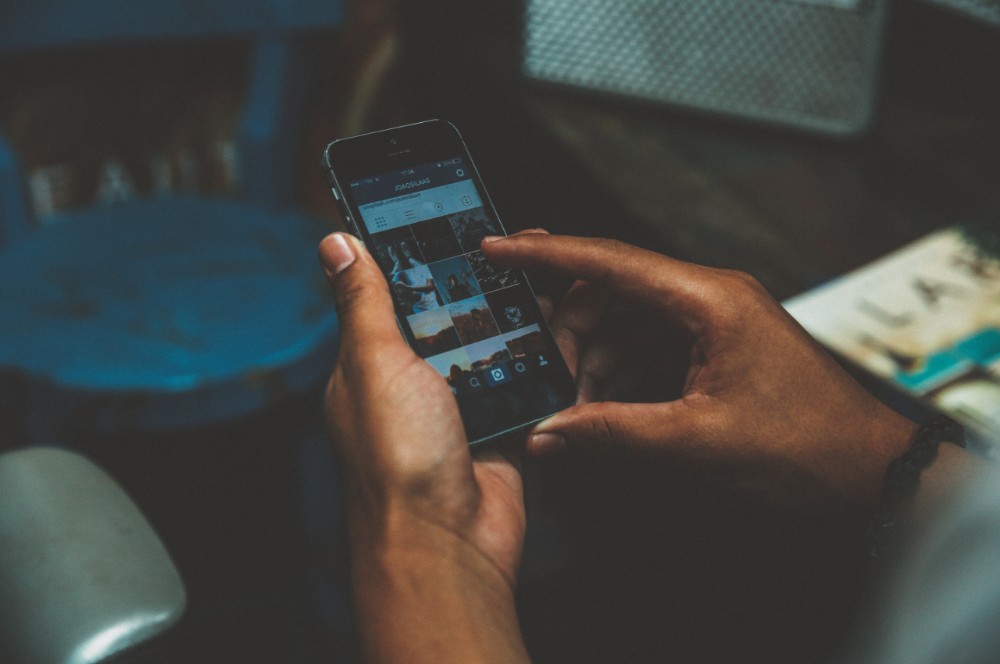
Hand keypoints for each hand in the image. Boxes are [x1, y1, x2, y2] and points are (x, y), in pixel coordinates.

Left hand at [319, 232, 528, 663]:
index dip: (427, 254)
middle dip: (491, 281)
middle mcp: (416, 382)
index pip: (398, 291)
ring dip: (527, 318)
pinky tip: (571, 332)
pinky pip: (529, 383)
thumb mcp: (375, 363)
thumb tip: (334, 244)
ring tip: (561, 280)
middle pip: (458, 315)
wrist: (449, 542)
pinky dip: (549, 361)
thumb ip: (364, 302)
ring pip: (499, 345)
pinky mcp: (502, 428)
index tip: (457, 217)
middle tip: (527, 246)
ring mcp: (461, 406)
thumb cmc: (398, 461)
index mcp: (373, 362)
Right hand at [483, 233, 919, 521]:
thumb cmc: (807, 447)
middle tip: (532, 364)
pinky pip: (646, 345)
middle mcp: (709, 297)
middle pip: (610, 291)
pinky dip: (616, 370)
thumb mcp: (696, 441)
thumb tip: (549, 431)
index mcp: (709, 299)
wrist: (868, 472)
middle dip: (566, 328)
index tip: (497, 247)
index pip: (609, 261)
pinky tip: (599, 401)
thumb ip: (613, 432)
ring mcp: (711, 321)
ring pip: (624, 321)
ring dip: (590, 356)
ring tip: (570, 398)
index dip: (546, 254)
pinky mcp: (712, 348)